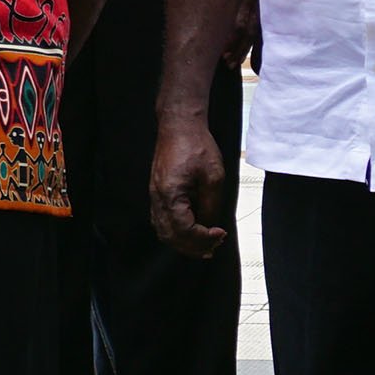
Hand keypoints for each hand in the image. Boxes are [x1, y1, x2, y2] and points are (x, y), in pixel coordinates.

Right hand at [146, 112, 230, 257]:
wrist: (179, 127)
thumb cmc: (196, 146)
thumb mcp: (214, 177)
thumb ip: (211, 204)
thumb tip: (209, 224)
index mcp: (171, 194)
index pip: (184, 230)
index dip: (203, 238)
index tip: (220, 235)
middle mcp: (158, 197)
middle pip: (171, 235)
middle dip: (193, 246)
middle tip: (213, 247)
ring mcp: (155, 196)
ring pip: (163, 231)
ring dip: (183, 242)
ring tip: (203, 245)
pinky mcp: (157, 192)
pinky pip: (161, 220)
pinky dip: (175, 232)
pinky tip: (189, 232)